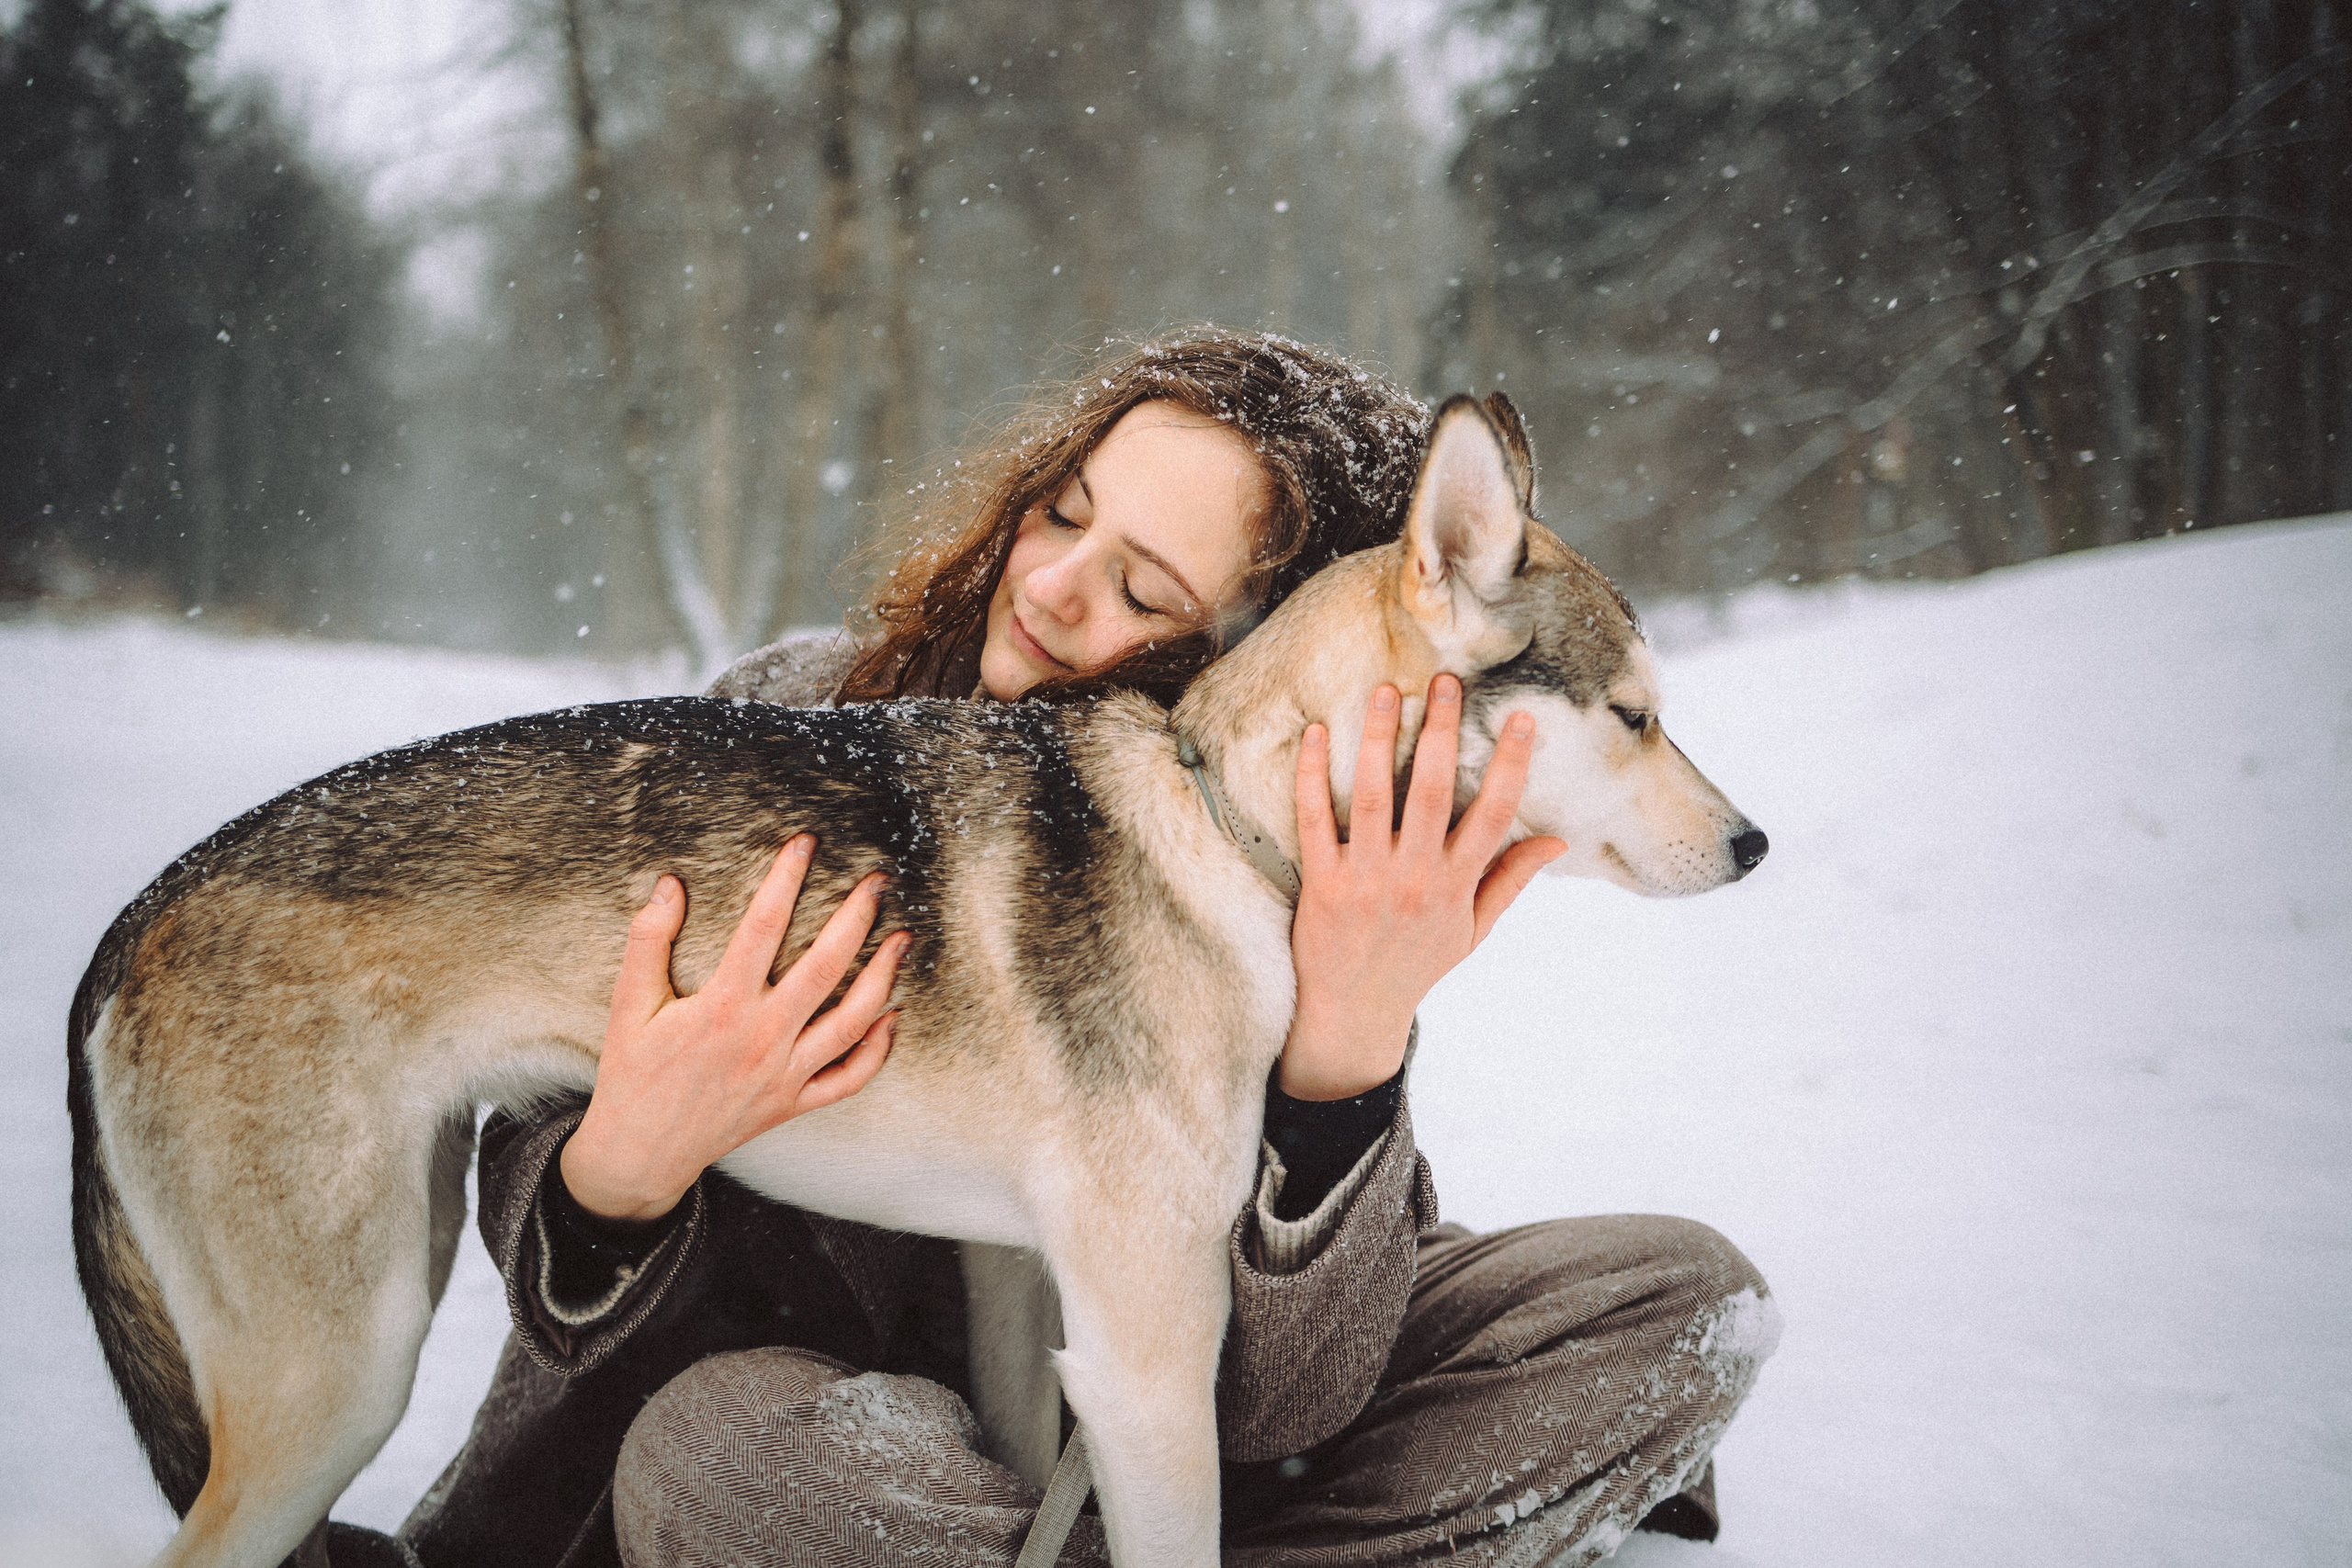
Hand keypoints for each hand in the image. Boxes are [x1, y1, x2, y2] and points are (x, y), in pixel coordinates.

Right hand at [561, 837, 908, 1222]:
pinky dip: (878, 1050)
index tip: (804, 843)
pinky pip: (849, 1078)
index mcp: (722, 1007)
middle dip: (857, 918)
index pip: (763, 927)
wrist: (639, 1152)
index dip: (786, 879)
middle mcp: (762, 1038)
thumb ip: (648, 941)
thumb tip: (669, 885)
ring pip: (851, 1022)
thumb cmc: (633, 1074)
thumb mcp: (628, 1005)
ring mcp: (784, 1074)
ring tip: (902, 939)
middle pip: (825, 967)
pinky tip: (892, 1017)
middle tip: (876, 882)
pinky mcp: (794, 1103)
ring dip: (882, 977)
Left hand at [1280, 676, 1565, 1099]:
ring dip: (1382, 740)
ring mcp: (1366, 879)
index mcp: (1456, 885)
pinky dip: (1314, 775)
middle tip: (1444, 680)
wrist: (1353, 1013)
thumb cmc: (1416, 965)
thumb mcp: (1472, 930)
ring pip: (1375, 796)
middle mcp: (1415, 877)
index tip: (1521, 719)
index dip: (1512, 764)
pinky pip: (1315, 820)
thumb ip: (1510, 880)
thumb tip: (1557, 840)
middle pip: (1434, 791)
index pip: (1494, 814)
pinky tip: (1317, 733)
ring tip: (1386, 691)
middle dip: (1441, 731)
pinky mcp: (1322, 884)